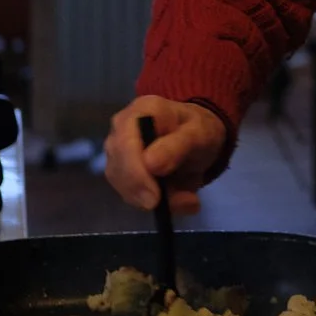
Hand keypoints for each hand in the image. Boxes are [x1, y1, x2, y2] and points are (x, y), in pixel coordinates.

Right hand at [103, 97, 229, 214]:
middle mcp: (121, 128)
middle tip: (169, 204)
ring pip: (120, 183)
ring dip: (148, 198)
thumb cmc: (198, 130)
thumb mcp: (199, 135)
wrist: (196, 137)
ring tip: (181, 197)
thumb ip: (178, 147)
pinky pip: (128, 192)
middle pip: (117, 166)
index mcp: (142, 111)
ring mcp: (117, 149)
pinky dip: (149, 201)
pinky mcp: (120, 169)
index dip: (135, 173)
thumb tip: (151, 164)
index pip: (125, 143)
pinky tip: (171, 198)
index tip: (155, 198)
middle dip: (141, 191)